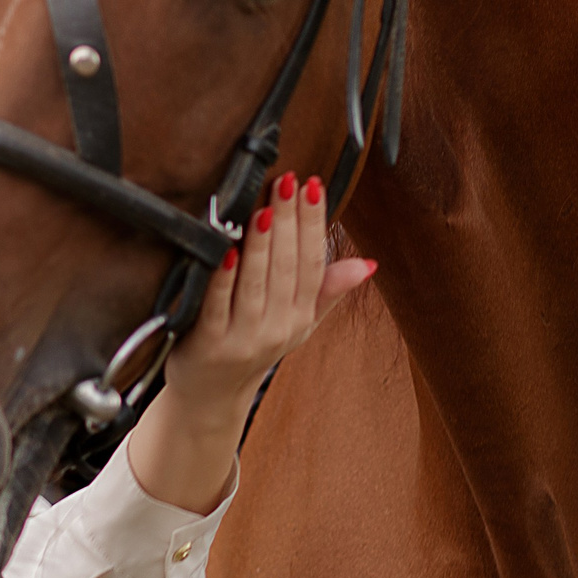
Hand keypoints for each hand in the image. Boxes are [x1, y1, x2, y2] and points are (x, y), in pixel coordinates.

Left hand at [124, 171, 375, 512]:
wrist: (211, 395)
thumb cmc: (252, 347)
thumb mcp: (298, 321)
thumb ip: (328, 289)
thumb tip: (369, 264)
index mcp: (300, 316)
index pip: (314, 263)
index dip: (314, 224)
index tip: (313, 186)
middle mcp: (277, 328)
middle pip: (288, 268)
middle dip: (289, 222)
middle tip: (287, 182)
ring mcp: (243, 338)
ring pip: (257, 283)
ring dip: (261, 244)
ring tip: (264, 207)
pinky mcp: (208, 344)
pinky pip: (216, 304)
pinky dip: (222, 278)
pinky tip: (225, 249)